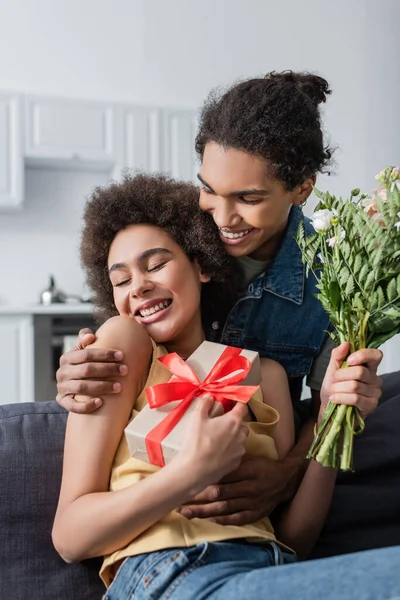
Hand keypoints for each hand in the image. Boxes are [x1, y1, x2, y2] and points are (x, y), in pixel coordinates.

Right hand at [56, 328, 127, 413]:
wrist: (71, 385)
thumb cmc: (82, 364)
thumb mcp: (81, 351)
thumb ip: (85, 340)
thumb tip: (90, 336)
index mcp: (66, 358)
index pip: (86, 354)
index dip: (104, 354)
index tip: (121, 355)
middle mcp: (62, 372)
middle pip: (87, 370)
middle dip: (108, 369)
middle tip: (125, 370)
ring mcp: (62, 388)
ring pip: (82, 388)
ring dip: (102, 387)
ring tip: (119, 387)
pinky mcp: (62, 401)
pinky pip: (73, 406)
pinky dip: (86, 405)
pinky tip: (100, 402)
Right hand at [176, 397, 248, 495]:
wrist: (196, 469)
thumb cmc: (198, 441)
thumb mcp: (198, 418)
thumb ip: (204, 404)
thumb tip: (209, 396)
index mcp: (234, 421)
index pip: (242, 406)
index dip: (238, 403)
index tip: (232, 402)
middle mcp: (241, 435)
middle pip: (242, 424)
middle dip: (233, 422)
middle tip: (220, 423)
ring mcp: (240, 450)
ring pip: (240, 439)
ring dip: (233, 437)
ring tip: (219, 439)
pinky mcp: (237, 463)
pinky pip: (236, 452)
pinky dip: (230, 450)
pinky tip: (218, 452)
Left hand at [179, 454, 305, 525]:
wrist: (286, 481)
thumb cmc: (264, 466)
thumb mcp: (251, 458)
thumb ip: (232, 458)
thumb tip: (210, 453)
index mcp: (249, 470)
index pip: (222, 475)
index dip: (203, 478)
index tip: (187, 480)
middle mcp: (250, 488)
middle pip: (219, 493)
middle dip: (198, 497)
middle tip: (180, 499)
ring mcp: (252, 503)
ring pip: (224, 508)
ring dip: (204, 511)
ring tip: (187, 512)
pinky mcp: (254, 514)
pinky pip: (235, 519)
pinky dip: (220, 520)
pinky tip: (207, 520)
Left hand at [320, 342, 381, 418]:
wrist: (328, 408)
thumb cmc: (333, 388)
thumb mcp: (332, 369)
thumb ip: (338, 355)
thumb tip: (345, 343)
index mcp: (368, 366)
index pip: (376, 355)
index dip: (362, 355)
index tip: (348, 361)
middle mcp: (375, 378)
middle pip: (360, 372)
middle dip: (340, 376)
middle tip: (334, 381)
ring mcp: (375, 393)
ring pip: (355, 386)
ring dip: (338, 388)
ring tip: (333, 391)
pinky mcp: (371, 405)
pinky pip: (355, 398)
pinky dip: (341, 397)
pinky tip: (334, 399)